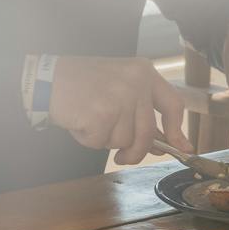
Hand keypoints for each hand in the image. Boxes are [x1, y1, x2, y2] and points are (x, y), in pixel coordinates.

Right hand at [50, 56, 186, 164]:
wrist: (47, 77)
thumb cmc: (83, 84)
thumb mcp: (120, 86)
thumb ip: (142, 111)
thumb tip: (164, 142)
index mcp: (145, 72)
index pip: (174, 104)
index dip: (178, 130)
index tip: (181, 147)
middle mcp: (136, 83)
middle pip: (148, 132)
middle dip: (136, 151)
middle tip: (124, 157)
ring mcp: (119, 98)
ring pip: (124, 140)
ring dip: (106, 140)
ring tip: (91, 120)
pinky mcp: (101, 114)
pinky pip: (102, 143)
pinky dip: (89, 139)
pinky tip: (80, 122)